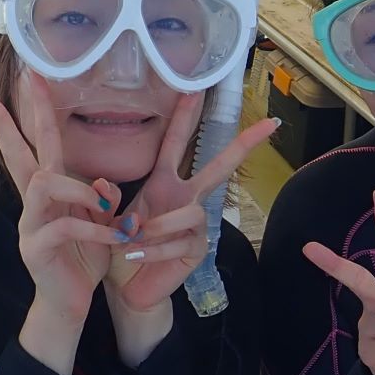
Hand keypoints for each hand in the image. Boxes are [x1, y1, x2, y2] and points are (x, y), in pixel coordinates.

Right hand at [0, 75, 121, 336]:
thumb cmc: (84, 258)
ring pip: (44, 184)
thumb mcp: (100, 221)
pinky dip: (95, 231)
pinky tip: (115, 239)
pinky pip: (63, 228)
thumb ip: (101, 197)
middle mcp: (33, 201)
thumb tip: (105, 183)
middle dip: (11, 118)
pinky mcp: (36, 250)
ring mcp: (30, 224)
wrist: (69, 304)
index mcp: (49, 189)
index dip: (24, 112)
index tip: (14, 79)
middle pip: (20, 151)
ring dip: (80, 189)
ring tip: (107, 205)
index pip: (34, 143)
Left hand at [104, 93, 279, 314]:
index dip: (185, 117)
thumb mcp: (112, 216)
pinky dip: (150, 251)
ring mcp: (197, 225)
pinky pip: (177, 243)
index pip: (178, 144)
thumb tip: (106, 186)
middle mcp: (187, 199)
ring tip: (129, 240)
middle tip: (268, 125)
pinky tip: (133, 256)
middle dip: (243, 145)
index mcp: (166, 183)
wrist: (128, 284)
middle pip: (219, 167)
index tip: (196, 90)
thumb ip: (109, 198)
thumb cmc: (124, 245)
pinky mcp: (198, 249)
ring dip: (155, 227)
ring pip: (188, 213)